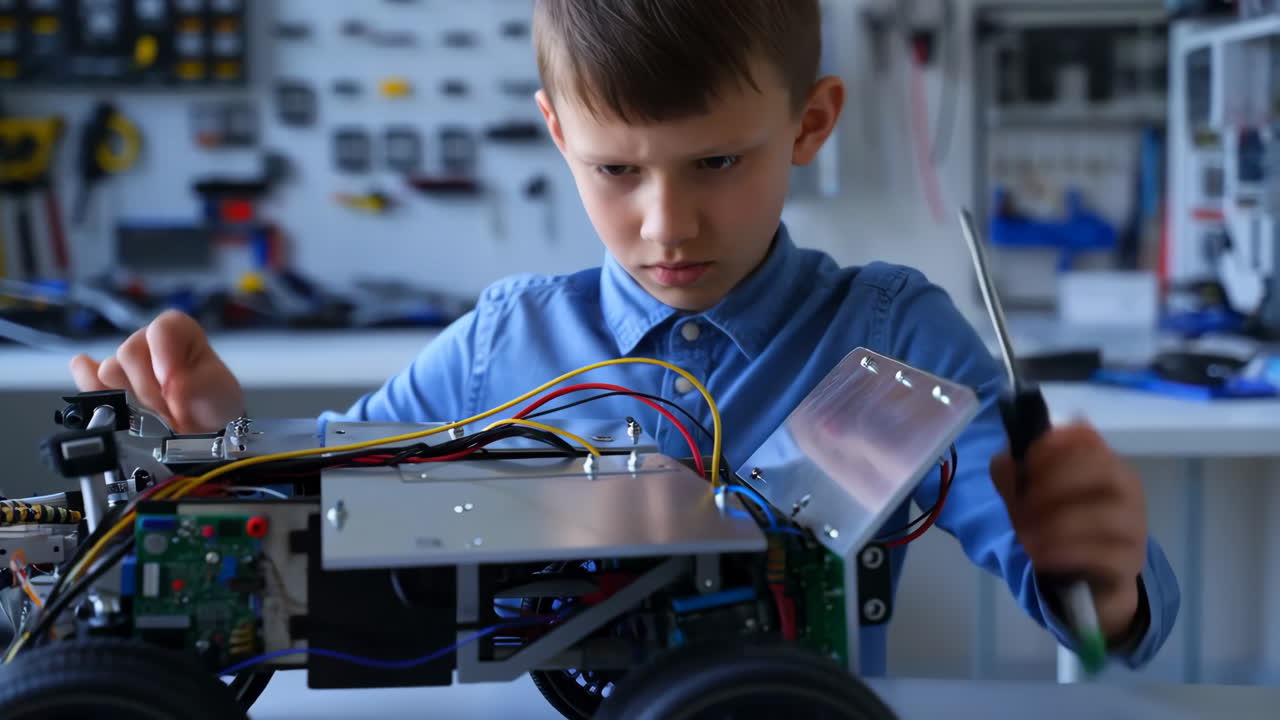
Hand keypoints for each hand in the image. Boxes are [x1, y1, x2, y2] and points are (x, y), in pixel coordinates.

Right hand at [69, 310, 244, 433]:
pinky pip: (89, 381)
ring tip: (155, 411)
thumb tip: (170, 384)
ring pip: (108, 371)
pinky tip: (98, 397)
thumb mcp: (218, 392)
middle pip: (129, 351)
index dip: (163, 355)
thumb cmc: (213, 403)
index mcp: (180, 331)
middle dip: (148, 386)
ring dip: (131, 397)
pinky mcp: (106, 385)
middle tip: (168, 405)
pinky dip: (91, 389)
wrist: (202, 431)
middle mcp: (148, 341)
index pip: (161, 327)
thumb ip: (196, 385)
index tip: (172, 384)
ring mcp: (125, 363)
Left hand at [990, 422, 1146, 644]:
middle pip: (1101, 471)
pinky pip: (1103, 555)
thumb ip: (1011, 473)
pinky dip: (1066, 553)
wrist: (1084, 579)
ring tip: (1025, 537)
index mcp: (1101, 461)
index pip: (1087, 438)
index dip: (1055, 443)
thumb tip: (1006, 457)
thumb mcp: (1026, 496)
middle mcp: (1126, 488)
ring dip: (1056, 525)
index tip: (1026, 459)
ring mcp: (1133, 525)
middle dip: (1053, 486)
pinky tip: (1041, 556)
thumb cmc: (1057, 525)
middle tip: (1022, 506)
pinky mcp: (1128, 562)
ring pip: (1103, 517)